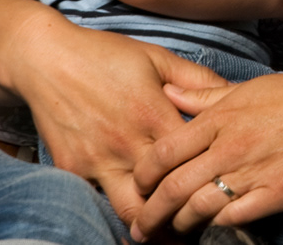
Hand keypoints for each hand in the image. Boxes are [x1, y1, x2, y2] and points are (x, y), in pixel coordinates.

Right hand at [3, 14, 230, 225]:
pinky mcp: (72, 170)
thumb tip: (235, 94)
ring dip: (152, 224)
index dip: (210, 177)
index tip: (224, 189)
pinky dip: (118, 208)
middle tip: (201, 224)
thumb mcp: (158, 58)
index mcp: (153, 113)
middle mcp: (126, 142)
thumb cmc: (106, 55)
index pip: (192, 160)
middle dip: (184, 215)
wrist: (47, 59)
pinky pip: (100, 200)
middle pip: (164, 196)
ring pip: (131, 210)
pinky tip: (136, 214)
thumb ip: (197, 81)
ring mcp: (97, 160)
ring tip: (170, 233)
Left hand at [131, 62, 282, 238]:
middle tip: (139, 227)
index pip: (163, 152)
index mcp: (222, 116)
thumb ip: (205, 94)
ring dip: (178, 225)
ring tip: (170, 233)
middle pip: (173, 187)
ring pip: (197, 208)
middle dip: (149, 212)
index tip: (138, 186)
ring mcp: (254, 171)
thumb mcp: (250, 87)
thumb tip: (168, 91)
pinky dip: (215, 225)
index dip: (143, 175)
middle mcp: (231, 144)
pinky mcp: (277, 194)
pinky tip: (210, 228)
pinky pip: (232, 217)